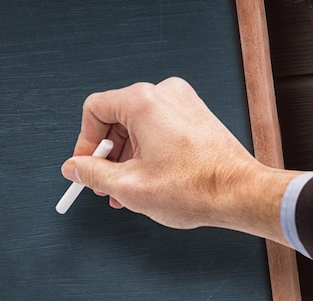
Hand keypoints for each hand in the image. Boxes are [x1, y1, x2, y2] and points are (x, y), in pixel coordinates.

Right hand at [61, 77, 299, 244]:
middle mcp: (164, 94)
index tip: (84, 166)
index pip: (95, 109)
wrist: (238, 194)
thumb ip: (92, 174)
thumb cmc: (194, 188)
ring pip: (137, 128)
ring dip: (126, 159)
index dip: (84, 143)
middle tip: (104, 184)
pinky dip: (146, 154)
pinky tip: (146, 182)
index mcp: (143, 102)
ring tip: (126, 190)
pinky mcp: (194, 117)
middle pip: (116, 118)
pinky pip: (157, 131)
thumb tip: (73, 168)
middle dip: (107, 155)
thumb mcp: (128, 186)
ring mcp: (182, 103)